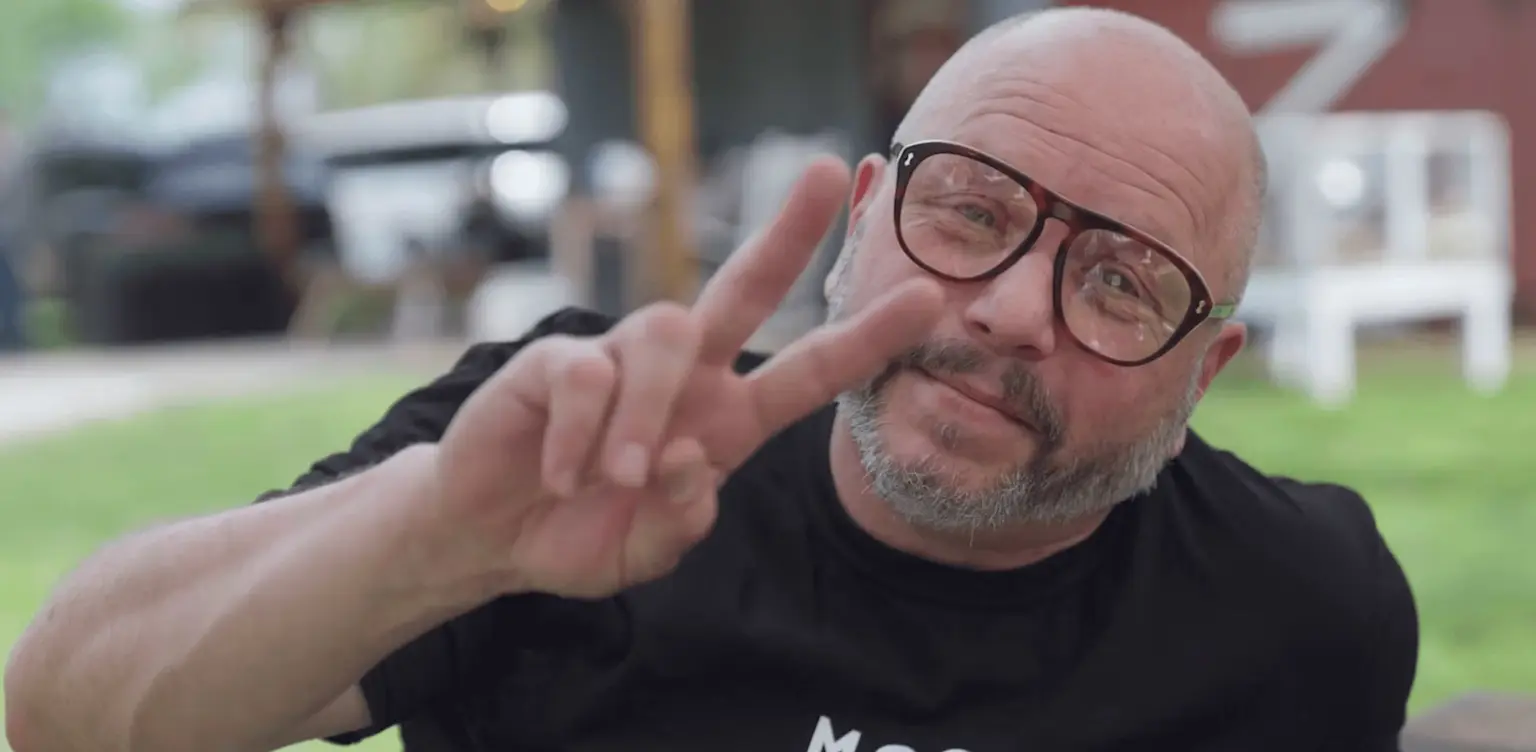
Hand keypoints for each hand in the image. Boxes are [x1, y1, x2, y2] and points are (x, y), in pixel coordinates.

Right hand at [434, 157, 942, 598]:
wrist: (491, 538)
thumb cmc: (579, 534)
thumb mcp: (645, 553)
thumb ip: (682, 521)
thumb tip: (694, 460)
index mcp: (727, 420)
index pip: (808, 372)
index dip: (865, 337)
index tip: (928, 297)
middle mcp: (685, 376)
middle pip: (742, 288)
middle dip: (787, 234)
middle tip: (825, 172)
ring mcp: (620, 360)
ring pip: (666, 336)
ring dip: (648, 414)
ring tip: (619, 477)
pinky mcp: (555, 359)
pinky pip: (586, 373)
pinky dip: (580, 433)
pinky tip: (560, 475)